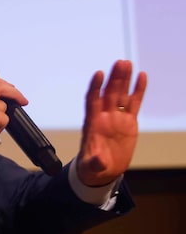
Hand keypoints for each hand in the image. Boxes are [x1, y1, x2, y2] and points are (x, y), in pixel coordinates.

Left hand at [76, 60, 146, 186]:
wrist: (103, 170)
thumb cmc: (93, 166)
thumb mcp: (92, 167)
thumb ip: (95, 162)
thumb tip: (98, 159)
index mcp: (92, 123)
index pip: (92, 100)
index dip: (95, 87)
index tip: (99, 74)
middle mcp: (104, 116)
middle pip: (109, 92)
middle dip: (114, 78)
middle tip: (120, 63)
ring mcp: (116, 117)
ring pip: (120, 94)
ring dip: (124, 79)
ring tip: (127, 63)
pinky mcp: (128, 121)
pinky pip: (133, 103)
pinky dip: (138, 90)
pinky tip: (141, 76)